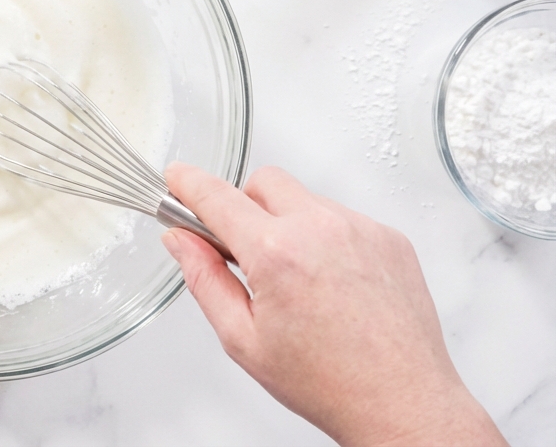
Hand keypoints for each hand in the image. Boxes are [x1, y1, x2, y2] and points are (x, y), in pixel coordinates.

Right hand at [162, 163, 504, 446]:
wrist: (400, 402)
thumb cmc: (328, 382)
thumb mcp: (243, 339)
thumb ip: (204, 280)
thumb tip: (181, 241)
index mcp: (277, 254)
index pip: (217, 197)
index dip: (189, 183)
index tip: (178, 178)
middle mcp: (321, 229)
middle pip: (263, 182)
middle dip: (244, 206)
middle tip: (245, 252)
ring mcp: (361, 229)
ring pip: (304, 200)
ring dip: (289, 224)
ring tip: (300, 282)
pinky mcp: (390, 237)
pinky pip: (342, 218)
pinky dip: (327, 238)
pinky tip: (332, 284)